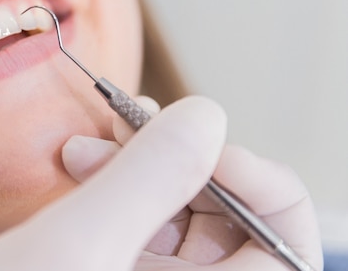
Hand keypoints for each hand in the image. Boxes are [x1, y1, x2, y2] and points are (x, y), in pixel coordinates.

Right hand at [65, 96, 323, 269]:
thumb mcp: (80, 246)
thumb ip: (149, 178)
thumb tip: (208, 115)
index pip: (284, 243)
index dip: (257, 183)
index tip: (198, 141)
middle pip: (228, 216)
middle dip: (179, 158)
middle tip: (126, 125)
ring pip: (176, 209)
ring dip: (139, 162)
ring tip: (85, 143)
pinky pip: (136, 216)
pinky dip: (113, 178)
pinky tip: (77, 159)